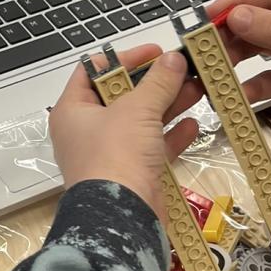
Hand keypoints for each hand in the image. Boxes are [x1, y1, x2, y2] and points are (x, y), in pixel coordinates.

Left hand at [49, 46, 199, 218]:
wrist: (121, 218)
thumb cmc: (115, 158)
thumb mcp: (136, 110)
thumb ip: (157, 83)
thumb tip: (173, 60)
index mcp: (73, 110)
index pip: (93, 72)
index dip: (124, 58)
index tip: (154, 52)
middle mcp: (87, 131)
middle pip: (121, 96)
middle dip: (153, 82)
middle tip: (182, 68)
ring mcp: (110, 154)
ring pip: (141, 121)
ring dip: (168, 104)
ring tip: (196, 87)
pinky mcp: (132, 174)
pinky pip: (154, 148)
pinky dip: (172, 136)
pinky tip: (193, 124)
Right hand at [209, 0, 270, 159]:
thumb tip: (236, 15)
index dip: (237, 2)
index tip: (208, 16)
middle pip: (261, 20)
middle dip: (232, 31)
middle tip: (204, 45)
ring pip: (262, 49)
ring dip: (238, 58)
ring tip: (214, 66)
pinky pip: (270, 80)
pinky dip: (253, 86)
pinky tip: (240, 92)